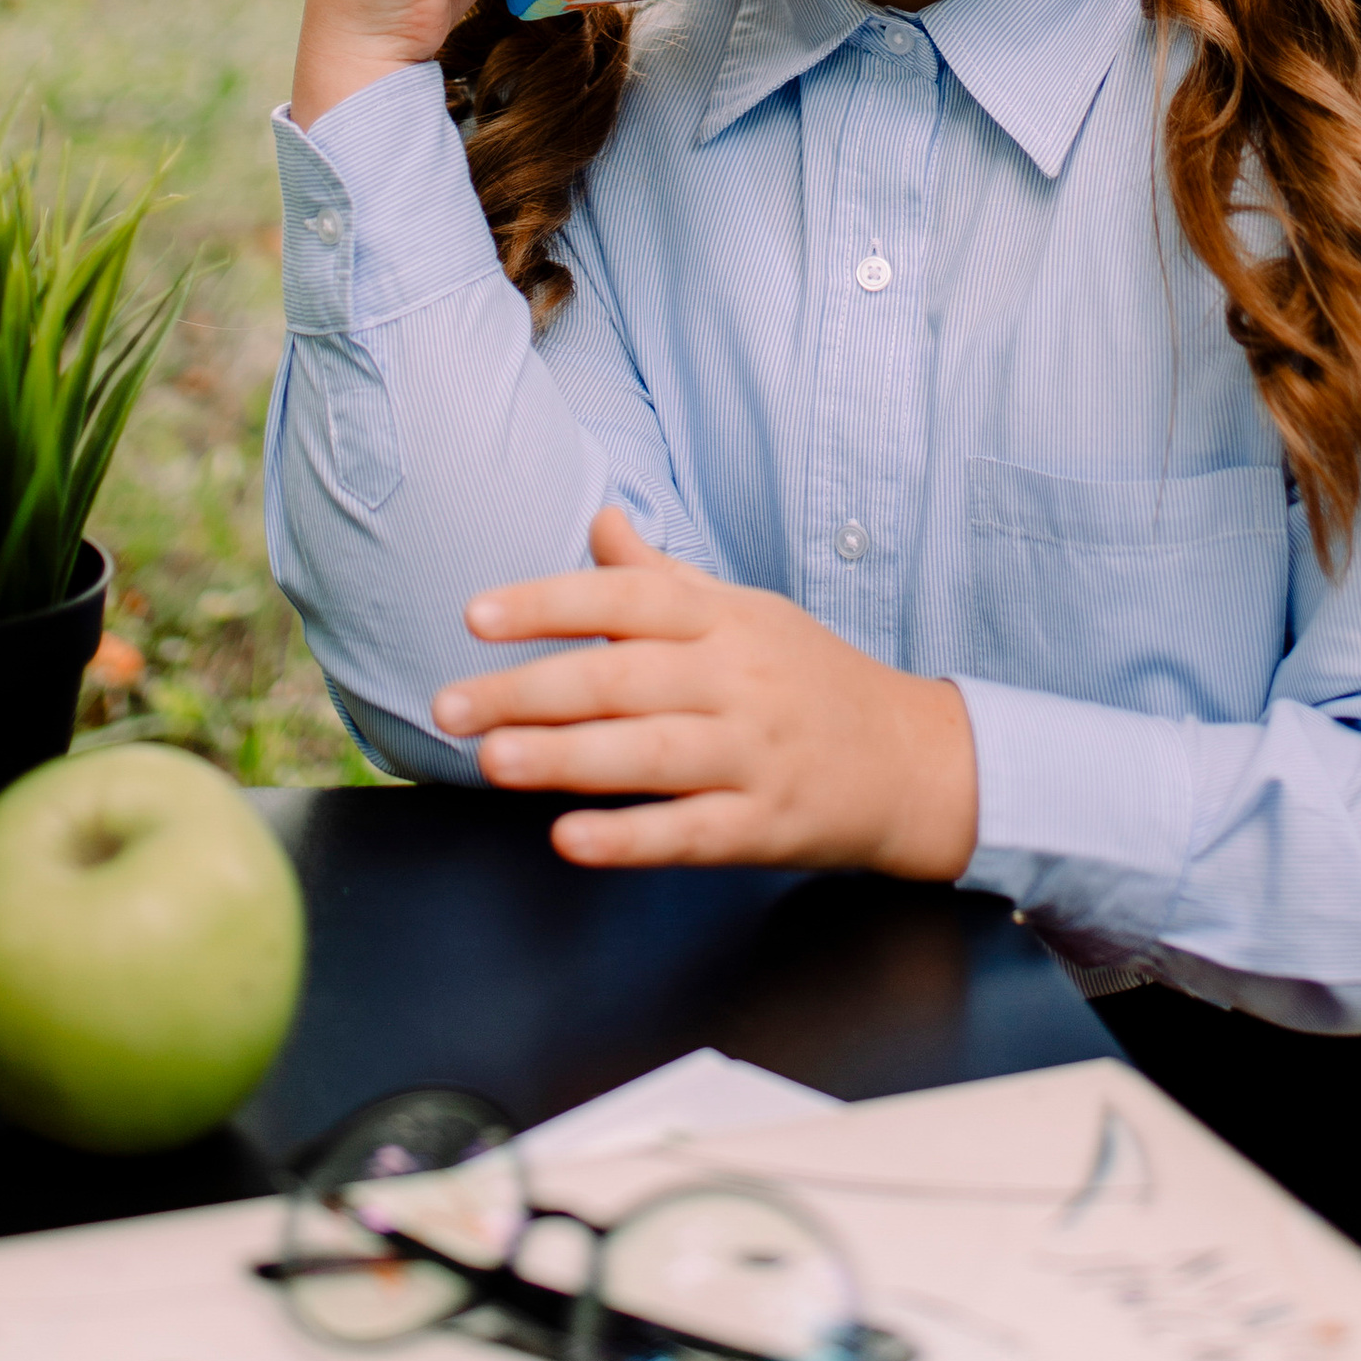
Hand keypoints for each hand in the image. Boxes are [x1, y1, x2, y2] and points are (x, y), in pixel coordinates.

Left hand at [433, 508, 980, 880]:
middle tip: (446, 705)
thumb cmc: (808, 680)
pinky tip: (570, 840)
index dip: (550, 602)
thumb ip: (662, 577)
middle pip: (623, 677)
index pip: (628, 599)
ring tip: (491, 760)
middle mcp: (738, 679)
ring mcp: (754, 753)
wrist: (914, 760)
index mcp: (725, 620)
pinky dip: (630, 837)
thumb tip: (600, 520)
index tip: (476, 615)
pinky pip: (690, 830)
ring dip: (566, 757)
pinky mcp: (766, 824)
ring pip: (650, 752)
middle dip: (528, 689)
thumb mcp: (744, 613)